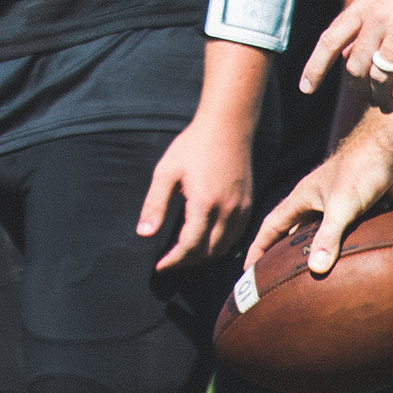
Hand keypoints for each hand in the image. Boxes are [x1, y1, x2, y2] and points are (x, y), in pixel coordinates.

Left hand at [140, 109, 255, 271]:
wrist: (227, 127)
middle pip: (208, 252)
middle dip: (187, 262)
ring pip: (225, 248)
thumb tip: (143, 234)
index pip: (189, 247)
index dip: (173, 261)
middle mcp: (227, 211)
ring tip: (185, 255)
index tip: (159, 266)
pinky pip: (236, 236)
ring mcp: (241, 209)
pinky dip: (221, 246)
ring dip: (205, 256)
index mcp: (204, 204)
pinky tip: (207, 241)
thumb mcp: (166, 172)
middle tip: (169, 262)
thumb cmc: (193, 146)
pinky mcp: (248, 205)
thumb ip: (155, 205)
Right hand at [248, 113, 392, 283]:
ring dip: (318, 250)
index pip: (272, 226)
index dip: (259, 248)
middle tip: (277, 277)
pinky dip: (346, 245)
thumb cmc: (361, 169)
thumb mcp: (341, 207)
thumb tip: (316, 270)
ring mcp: (338, 203)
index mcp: (302, 198)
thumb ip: (328, 237)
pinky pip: (348, 231)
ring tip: (314, 276)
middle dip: (284, 253)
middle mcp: (316, 200)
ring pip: (322, 232)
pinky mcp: (361, 207)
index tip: (249, 270)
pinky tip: (352, 261)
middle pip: (294, 231)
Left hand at [302, 0, 392, 98]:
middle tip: (368, 100)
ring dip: (382, 97)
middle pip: (355, 66)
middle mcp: (377, 18)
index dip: (315, 67)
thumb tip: (349, 53)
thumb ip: (365, 20)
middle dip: (358, 89)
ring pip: (380, 76)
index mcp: (363, 5)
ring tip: (387, 105)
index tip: (306, 89)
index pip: (330, 41)